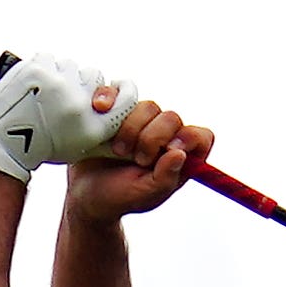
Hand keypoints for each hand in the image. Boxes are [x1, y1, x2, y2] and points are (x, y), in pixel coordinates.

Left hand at [0, 52, 136, 181]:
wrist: (5, 143)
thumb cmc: (43, 145)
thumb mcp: (81, 145)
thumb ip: (102, 124)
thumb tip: (118, 99)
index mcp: (96, 126)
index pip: (126, 95)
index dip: (124, 88)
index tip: (115, 85)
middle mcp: (81, 104)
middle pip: (93, 75)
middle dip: (80, 82)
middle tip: (62, 98)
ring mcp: (59, 84)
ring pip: (69, 65)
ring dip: (59, 75)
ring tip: (43, 95)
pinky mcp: (38, 70)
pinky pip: (48, 58)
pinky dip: (42, 68)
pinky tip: (33, 86)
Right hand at [65, 99, 211, 224]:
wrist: (84, 192)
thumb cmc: (118, 197)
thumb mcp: (143, 195)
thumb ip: (164, 178)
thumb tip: (180, 154)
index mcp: (179, 157)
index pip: (201, 136)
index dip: (189, 138)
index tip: (169, 149)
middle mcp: (164, 135)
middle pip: (171, 117)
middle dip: (151, 139)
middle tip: (136, 159)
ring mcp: (140, 119)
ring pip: (147, 105)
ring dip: (130, 127)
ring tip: (117, 149)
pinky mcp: (116, 107)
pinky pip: (118, 90)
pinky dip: (109, 97)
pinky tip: (100, 110)